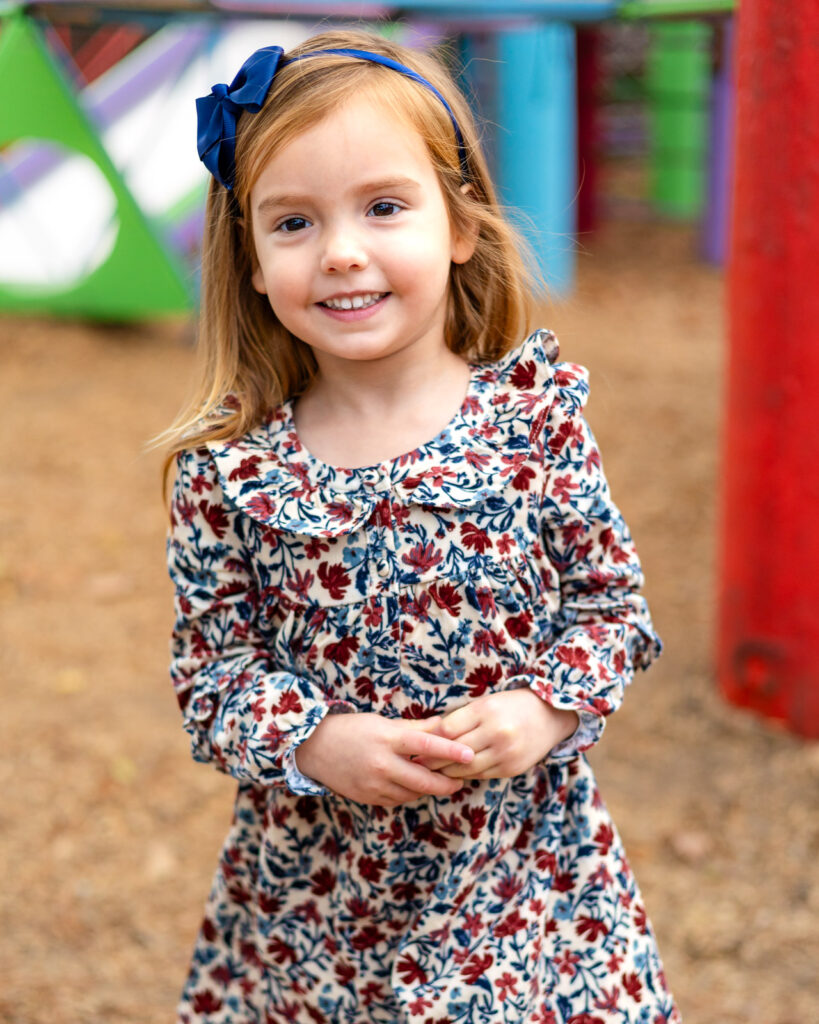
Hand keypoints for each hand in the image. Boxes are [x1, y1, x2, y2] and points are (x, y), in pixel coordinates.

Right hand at [294, 712, 474, 806]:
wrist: (313, 748)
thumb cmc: (352, 729)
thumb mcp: (383, 723)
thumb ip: (416, 727)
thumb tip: (446, 723)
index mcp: (387, 739)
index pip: (427, 745)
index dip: (451, 751)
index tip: (470, 754)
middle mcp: (382, 764)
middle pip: (424, 780)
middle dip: (447, 783)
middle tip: (460, 780)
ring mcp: (374, 785)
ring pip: (413, 793)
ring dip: (428, 788)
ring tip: (438, 780)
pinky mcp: (368, 798)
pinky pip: (398, 800)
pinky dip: (409, 794)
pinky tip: (412, 785)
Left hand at [415, 689, 578, 779]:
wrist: (550, 716)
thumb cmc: (511, 705)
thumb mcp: (486, 702)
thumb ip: (462, 718)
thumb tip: (430, 735)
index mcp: (486, 710)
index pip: (447, 730)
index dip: (430, 740)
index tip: (417, 744)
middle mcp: (496, 732)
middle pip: (454, 752)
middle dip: (433, 759)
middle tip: (417, 762)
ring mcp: (505, 753)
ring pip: (466, 768)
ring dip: (446, 771)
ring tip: (431, 771)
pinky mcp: (511, 768)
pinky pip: (481, 775)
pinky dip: (466, 775)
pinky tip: (454, 773)